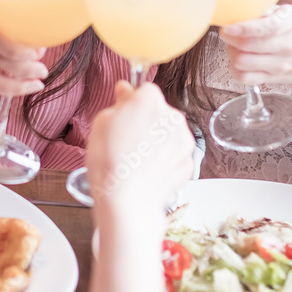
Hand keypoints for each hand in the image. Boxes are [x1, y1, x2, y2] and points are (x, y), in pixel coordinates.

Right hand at [0, 5, 48, 96]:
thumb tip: (40, 49)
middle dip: (22, 69)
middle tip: (42, 71)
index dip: (16, 50)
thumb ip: (20, 30)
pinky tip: (22, 88)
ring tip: (36, 83)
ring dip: (16, 85)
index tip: (36, 55)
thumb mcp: (1, 19)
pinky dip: (6, 90)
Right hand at [86, 81, 193, 206]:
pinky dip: (165, 160)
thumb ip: (119, 102)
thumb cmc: (109, 163)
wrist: (126, 201)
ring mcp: (184, 140)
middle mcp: (173, 116)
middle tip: (127, 140)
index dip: (133, 102)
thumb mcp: (102, 123)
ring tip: (138, 159)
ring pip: (169, 133)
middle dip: (147, 121)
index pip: (145, 90)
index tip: (124, 114)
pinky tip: (148, 170)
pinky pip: (175, 154)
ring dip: (158, 140)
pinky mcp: (190, 162)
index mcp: (150, 100)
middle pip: (160, 111)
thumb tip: (125, 90)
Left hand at [219, 4, 291, 92]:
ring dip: (232, 53)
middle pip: (247, 46)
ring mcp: (280, 65)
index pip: (264, 27)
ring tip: (234, 47)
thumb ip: (268, 11)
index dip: (242, 28)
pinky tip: (238, 62)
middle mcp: (287, 46)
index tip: (227, 27)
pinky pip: (245, 78)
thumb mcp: (290, 15)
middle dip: (230, 39)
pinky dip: (235, 70)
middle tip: (228, 33)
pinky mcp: (272, 78)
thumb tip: (240, 9)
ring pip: (243, 62)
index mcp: (290, 24)